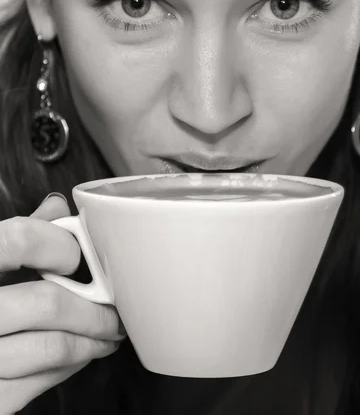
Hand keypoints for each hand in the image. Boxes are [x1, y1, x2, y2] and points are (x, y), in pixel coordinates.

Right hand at [0, 195, 123, 414]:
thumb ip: (16, 235)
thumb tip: (56, 209)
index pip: (19, 239)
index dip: (58, 244)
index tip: (75, 257)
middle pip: (46, 302)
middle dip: (94, 307)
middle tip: (111, 308)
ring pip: (52, 347)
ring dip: (92, 340)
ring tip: (105, 334)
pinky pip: (39, 382)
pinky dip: (69, 366)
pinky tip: (77, 355)